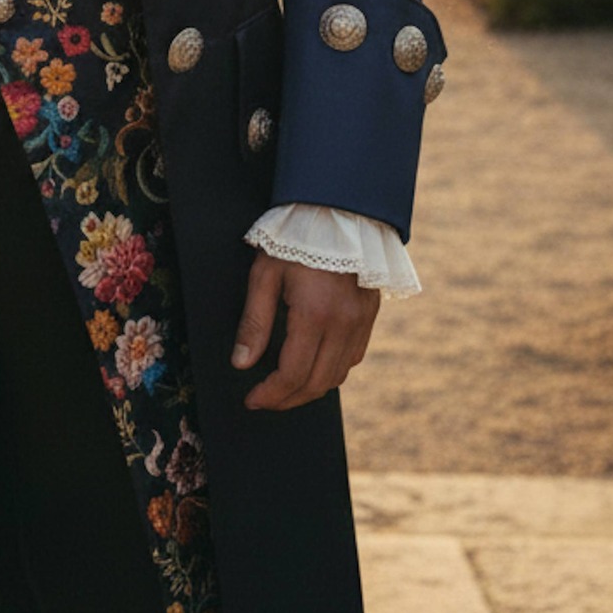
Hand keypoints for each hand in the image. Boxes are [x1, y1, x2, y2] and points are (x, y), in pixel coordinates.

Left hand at [230, 250, 379, 411]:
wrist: (338, 211)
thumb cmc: (295, 239)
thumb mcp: (265, 273)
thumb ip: (254, 321)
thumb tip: (242, 363)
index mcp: (315, 315)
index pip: (293, 374)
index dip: (271, 394)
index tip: (253, 400)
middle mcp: (344, 324)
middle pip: (317, 383)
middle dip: (288, 399)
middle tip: (265, 400)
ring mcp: (361, 322)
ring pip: (338, 375)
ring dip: (310, 389)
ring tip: (285, 388)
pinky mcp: (370, 315)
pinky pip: (353, 357)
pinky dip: (332, 371)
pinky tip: (313, 366)